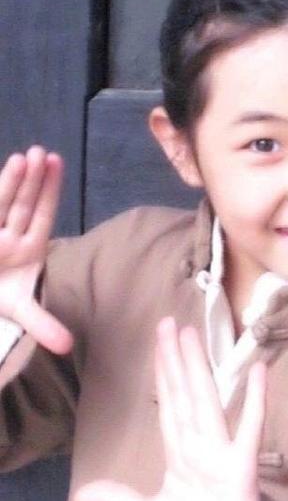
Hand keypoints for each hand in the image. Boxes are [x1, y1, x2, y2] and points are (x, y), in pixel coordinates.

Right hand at [0, 146, 71, 352]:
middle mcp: (9, 236)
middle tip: (41, 153)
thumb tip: (68, 347)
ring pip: (1, 204)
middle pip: (21, 204)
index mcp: (28, 248)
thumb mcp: (20, 311)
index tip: (56, 165)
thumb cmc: (1, 297)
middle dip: (31, 180)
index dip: (48, 191)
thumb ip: (43, 325)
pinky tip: (3, 171)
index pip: (40, 214)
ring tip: (22, 158)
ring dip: (9, 181)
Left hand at [75, 318, 265, 500]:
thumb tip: (81, 494)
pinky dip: (254, 401)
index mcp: (180, 453)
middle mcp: (199, 445)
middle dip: (174, 358)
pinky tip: (260, 371)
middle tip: (168, 323)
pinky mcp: (242, 468)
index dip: (162, 372)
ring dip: (198, 368)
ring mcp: (221, 453)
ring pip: (205, 402)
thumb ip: (121, 498)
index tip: (159, 342)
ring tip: (192, 336)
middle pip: (183, 394)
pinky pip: (249, 429)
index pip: (168, 404)